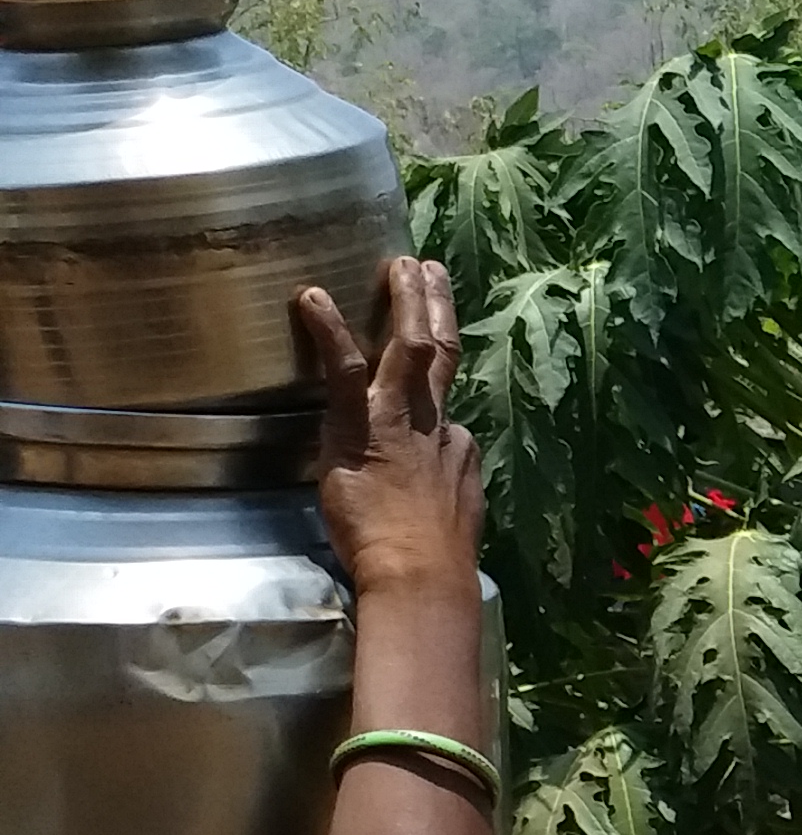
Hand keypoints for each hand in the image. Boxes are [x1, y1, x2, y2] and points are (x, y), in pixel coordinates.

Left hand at [300, 258, 481, 602]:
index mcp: (454, 449)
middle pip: (442, 354)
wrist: (421, 570)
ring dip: (408, 300)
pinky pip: (344, 368)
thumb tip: (457, 475)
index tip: (435, 356)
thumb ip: (454, 487)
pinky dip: (330, 330)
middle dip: (438, 309)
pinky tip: (312, 298)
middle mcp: (436, 424)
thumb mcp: (456, 518)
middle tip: (429, 271)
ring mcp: (401, 419)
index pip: (447, 406)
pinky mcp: (361, 425)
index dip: (439, 384)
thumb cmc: (433, 559)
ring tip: (402, 264)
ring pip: (411, 346)